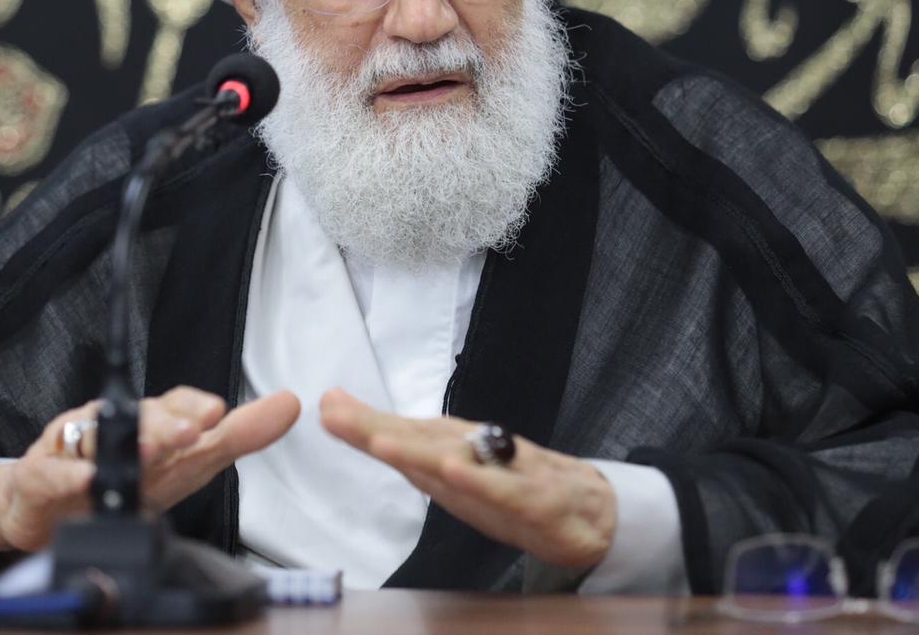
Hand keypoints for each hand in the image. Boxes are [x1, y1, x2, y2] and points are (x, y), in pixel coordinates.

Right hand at [0, 386, 299, 557]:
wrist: (50, 510)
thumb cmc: (126, 480)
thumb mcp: (188, 463)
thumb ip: (239, 436)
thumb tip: (290, 403)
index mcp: (154, 422)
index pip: (176, 403)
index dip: (194, 406)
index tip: (216, 414)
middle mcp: (116, 425)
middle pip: (140, 416)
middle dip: (167, 423)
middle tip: (191, 432)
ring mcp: (75, 446)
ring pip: (98, 435)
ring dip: (125, 442)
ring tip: (150, 451)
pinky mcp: (40, 473)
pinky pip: (53, 473)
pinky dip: (71, 477)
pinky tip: (89, 480)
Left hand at [319, 388, 615, 569]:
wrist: (592, 511)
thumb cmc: (520, 486)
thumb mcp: (461, 475)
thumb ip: (412, 450)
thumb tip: (358, 425)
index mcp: (458, 451)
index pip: (404, 434)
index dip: (364, 423)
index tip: (326, 406)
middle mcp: (477, 456)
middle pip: (420, 440)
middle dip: (377, 427)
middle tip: (335, 412)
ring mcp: (506, 474)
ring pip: (457, 461)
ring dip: (417, 449)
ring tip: (379, 440)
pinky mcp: (535, 501)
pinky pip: (502, 490)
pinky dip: (478, 479)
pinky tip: (453, 471)